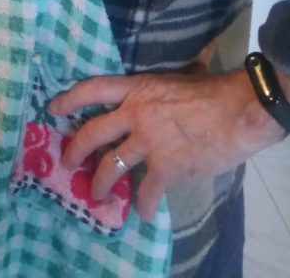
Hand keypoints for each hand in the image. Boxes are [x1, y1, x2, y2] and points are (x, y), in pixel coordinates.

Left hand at [48, 69, 284, 222]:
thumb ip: (156, 87)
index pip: (92, 89)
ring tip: (96, 195)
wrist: (236, 111)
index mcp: (136, 88)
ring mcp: (148, 142)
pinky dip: (143, 204)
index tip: (53, 108)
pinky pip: (146, 191)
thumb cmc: (210, 90)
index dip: (70, 99)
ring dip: (100, 183)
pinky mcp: (166, 167)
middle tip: (66, 162)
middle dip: (75, 150)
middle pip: (92, 132)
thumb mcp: (174, 79)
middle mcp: (134, 114)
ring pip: (111, 165)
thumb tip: (157, 85)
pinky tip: (144, 212)